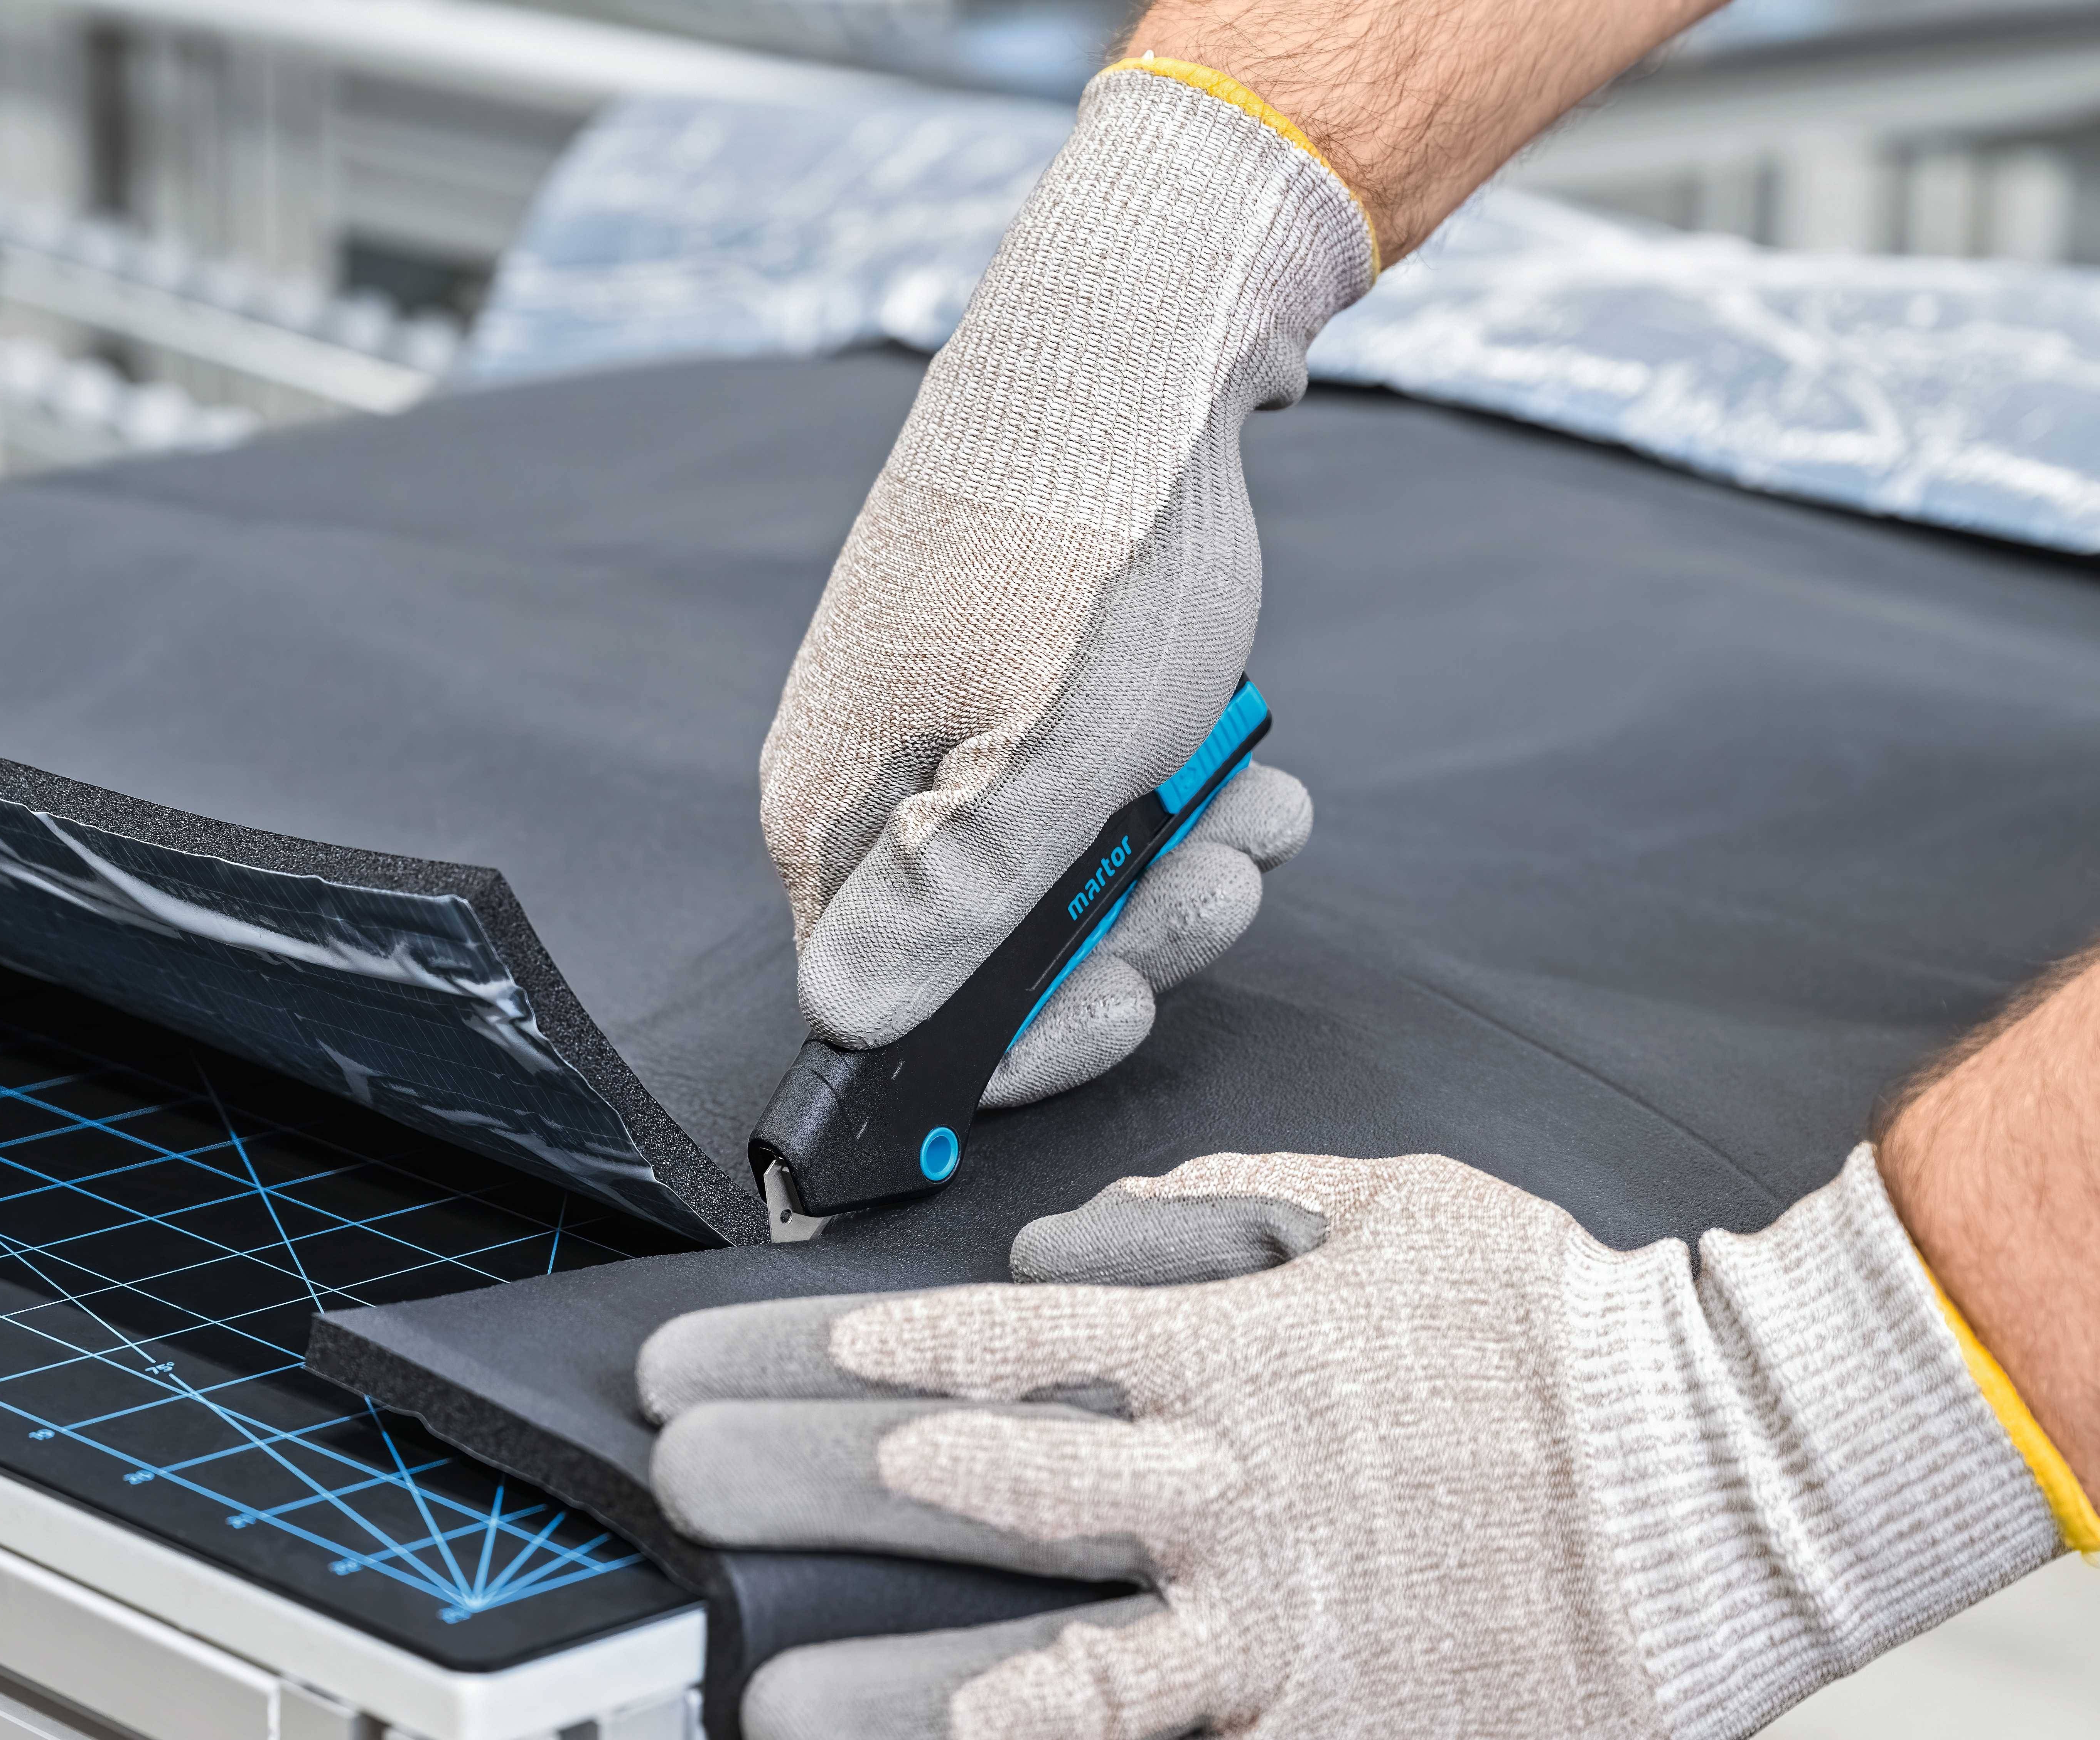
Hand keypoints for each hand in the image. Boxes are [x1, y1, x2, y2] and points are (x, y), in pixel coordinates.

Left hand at [636, 1146, 2071, 1739]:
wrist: (1742, 1489)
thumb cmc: (1567, 1336)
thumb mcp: (1383, 1208)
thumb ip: (1194, 1220)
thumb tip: (1039, 1261)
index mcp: (1231, 1359)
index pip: (967, 1351)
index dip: (808, 1359)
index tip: (695, 1370)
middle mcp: (1226, 1502)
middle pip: (961, 1497)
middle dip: (790, 1493)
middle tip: (668, 1501)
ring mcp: (1265, 1647)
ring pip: (1024, 1686)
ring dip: (870, 1696)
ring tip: (748, 1709)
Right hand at [759, 62, 1368, 1106]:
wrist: (1135, 341)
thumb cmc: (1090, 552)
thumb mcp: (1044, 767)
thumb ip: (952, 909)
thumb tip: (845, 1019)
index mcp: (841, 819)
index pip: (895, 1016)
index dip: (1027, 1038)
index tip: (1135, 1003)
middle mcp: (874, 782)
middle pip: (996, 950)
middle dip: (1134, 933)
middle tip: (1228, 877)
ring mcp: (944, 727)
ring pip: (1064, 870)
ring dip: (1180, 862)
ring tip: (1258, 806)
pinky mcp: (1013, 681)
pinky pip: (1093, 787)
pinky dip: (1176, 791)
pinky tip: (1238, 758)